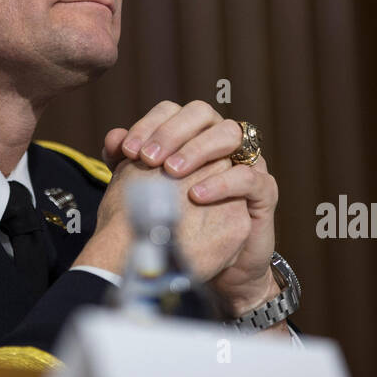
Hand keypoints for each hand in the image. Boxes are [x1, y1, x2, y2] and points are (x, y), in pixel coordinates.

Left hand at [102, 101, 280, 316]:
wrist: (210, 266)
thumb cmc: (176, 222)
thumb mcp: (145, 191)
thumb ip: (127, 164)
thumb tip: (112, 139)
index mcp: (192, 133)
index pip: (172, 110)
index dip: (149, 124)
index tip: (126, 151)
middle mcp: (221, 140)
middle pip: (202, 113)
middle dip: (171, 132)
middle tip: (147, 158)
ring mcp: (246, 160)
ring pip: (230, 134)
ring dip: (197, 149)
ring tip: (170, 172)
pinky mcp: (263, 190)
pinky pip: (248, 176)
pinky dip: (222, 182)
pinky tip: (196, 196)